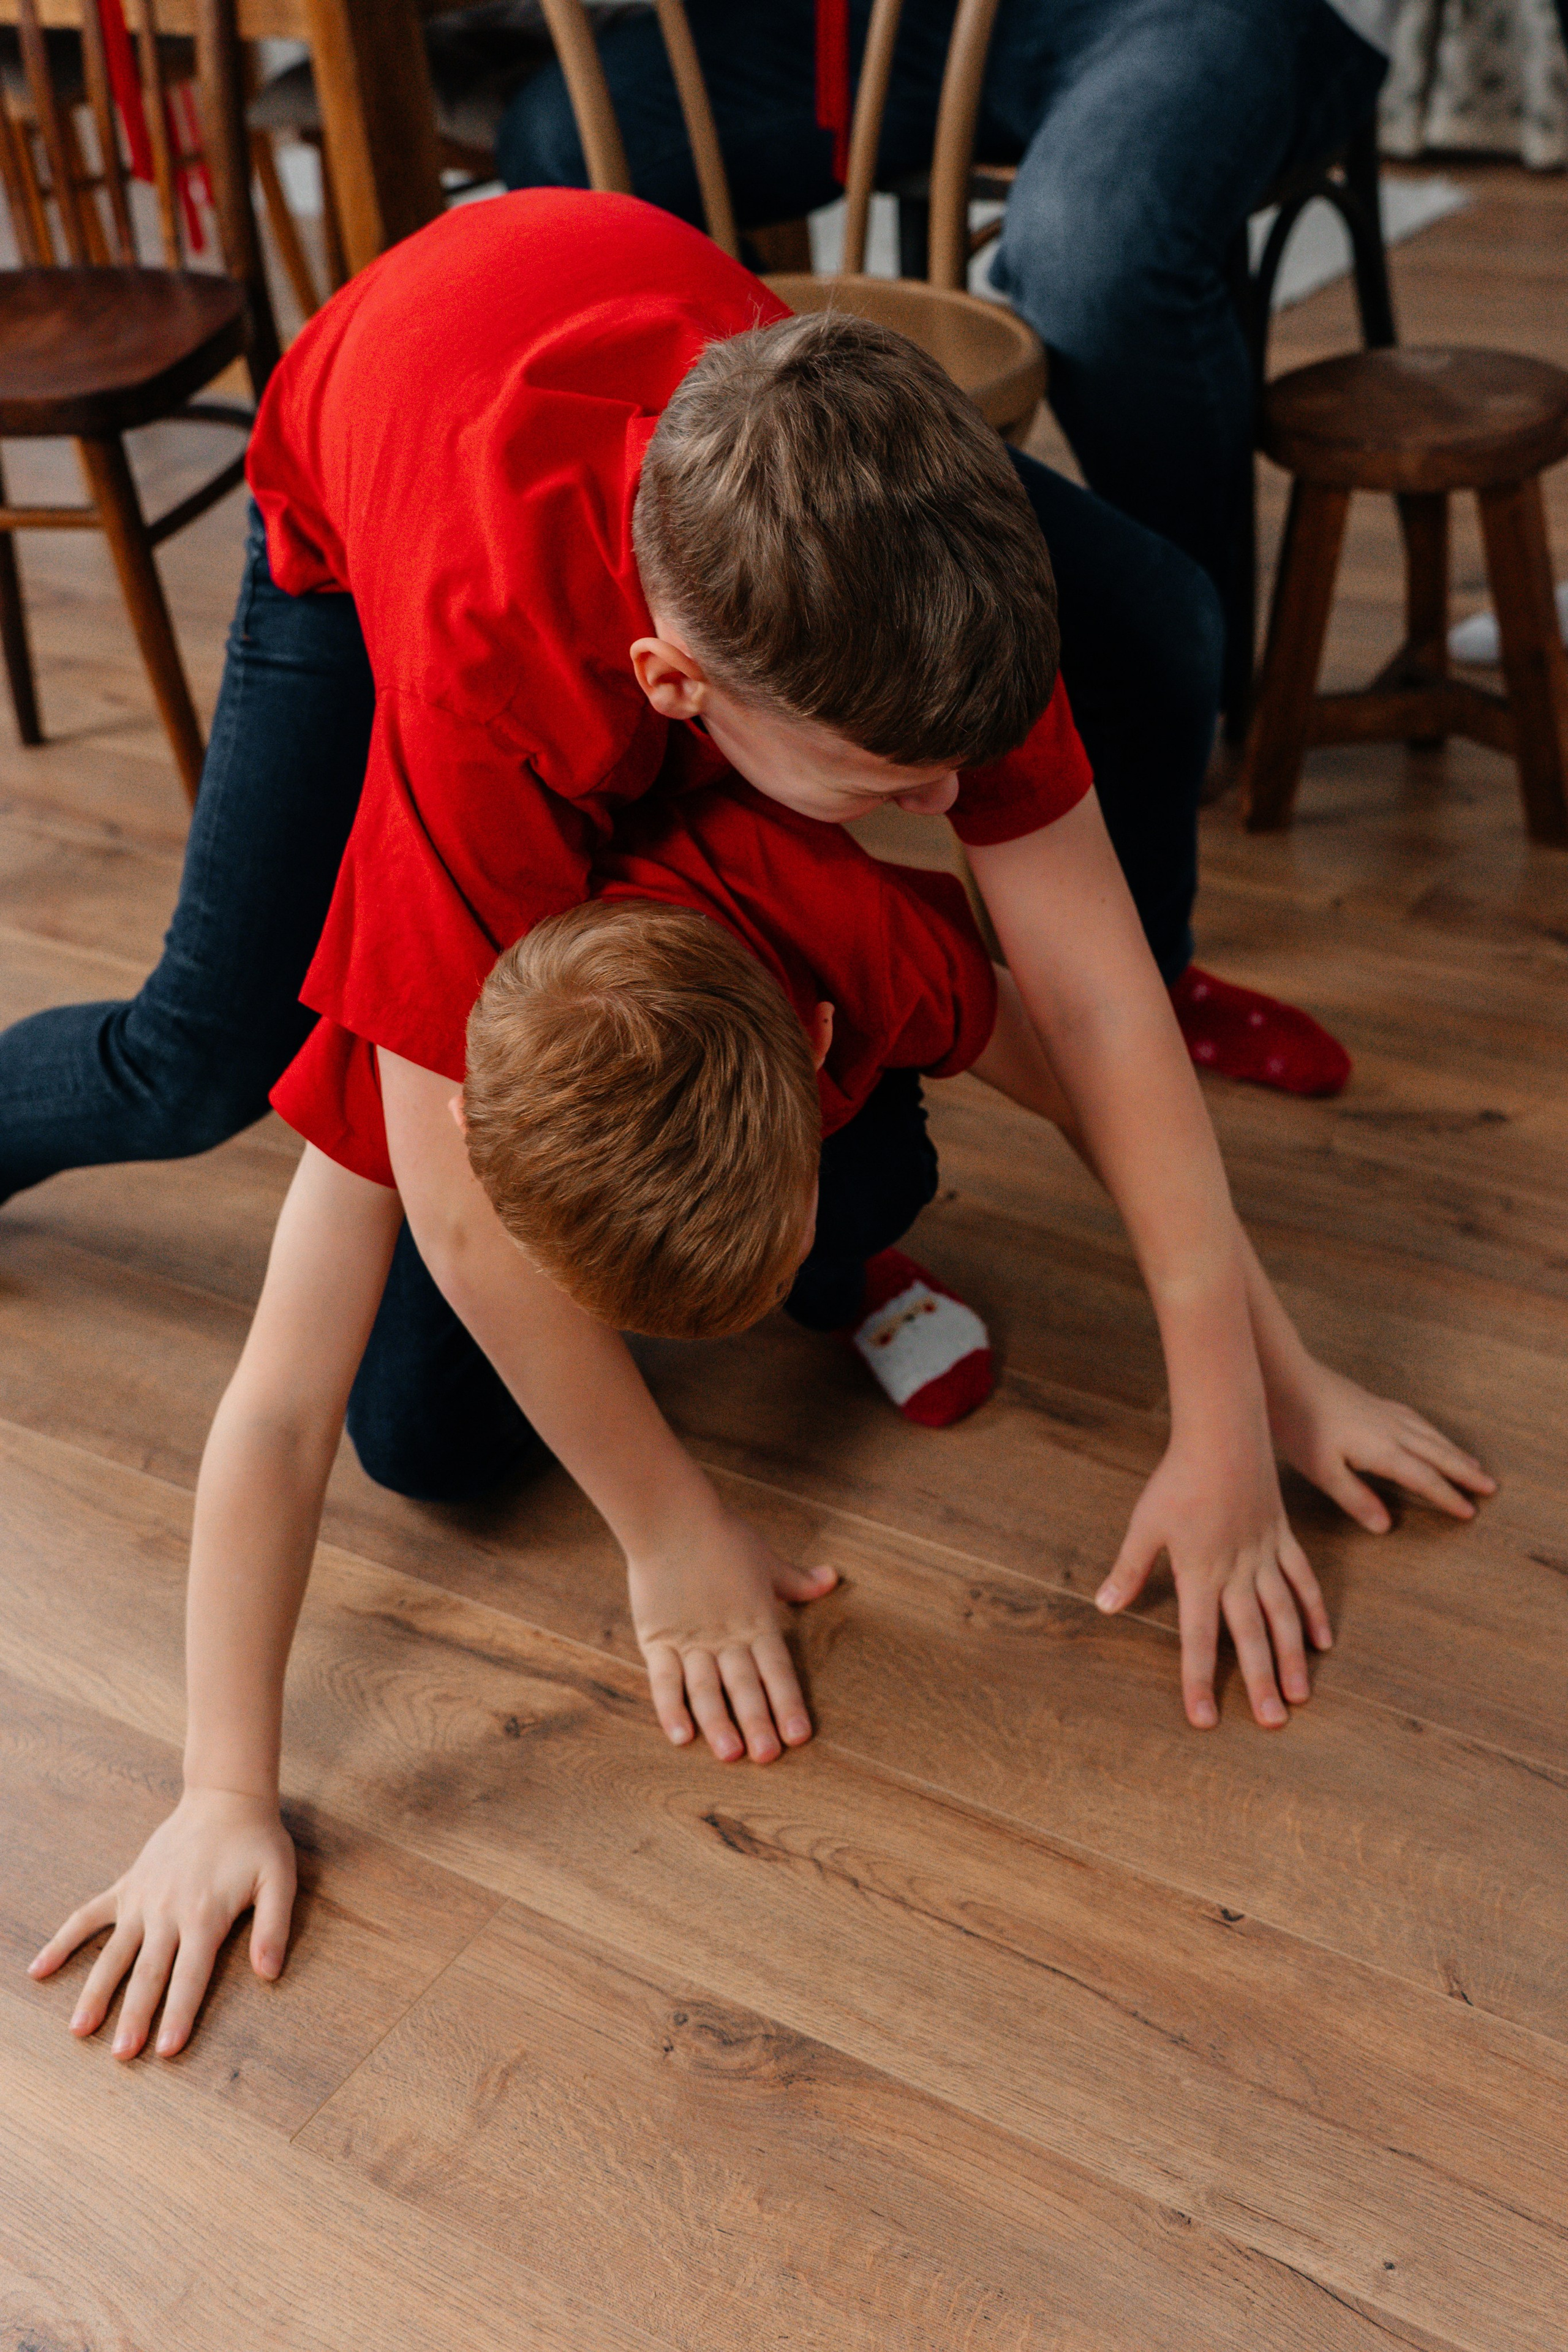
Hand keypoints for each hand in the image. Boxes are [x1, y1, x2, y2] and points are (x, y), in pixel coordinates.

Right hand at [28, 1788, 296, 2057]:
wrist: (225, 1797)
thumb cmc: (256, 1843)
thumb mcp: (279, 1880)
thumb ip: (273, 1927)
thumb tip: (270, 1973)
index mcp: (205, 1915)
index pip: (191, 1976)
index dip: (179, 2014)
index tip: (165, 2052)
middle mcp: (167, 1912)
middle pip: (149, 1974)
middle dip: (134, 2017)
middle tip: (121, 2055)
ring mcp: (141, 1900)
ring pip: (114, 1954)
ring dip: (96, 1993)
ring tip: (79, 2029)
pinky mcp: (127, 1886)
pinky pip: (88, 1916)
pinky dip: (62, 1942)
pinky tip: (39, 1970)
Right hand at [628, 1506, 837, 1763]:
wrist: (671, 1519)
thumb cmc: (722, 1537)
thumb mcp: (767, 1560)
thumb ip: (797, 1582)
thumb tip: (832, 1578)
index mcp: (756, 1620)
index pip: (777, 1670)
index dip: (788, 1703)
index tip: (800, 1735)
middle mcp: (726, 1636)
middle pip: (744, 1686)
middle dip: (757, 1722)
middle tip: (767, 1757)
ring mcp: (690, 1640)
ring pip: (706, 1689)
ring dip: (718, 1723)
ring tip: (730, 1755)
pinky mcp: (658, 1638)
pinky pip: (665, 1679)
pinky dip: (671, 1708)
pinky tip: (681, 1736)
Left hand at [1097, 1433, 1329, 1731]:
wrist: (1222, 1434)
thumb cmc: (1178, 1479)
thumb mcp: (1145, 1524)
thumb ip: (1129, 1569)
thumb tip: (1105, 1605)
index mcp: (1200, 1573)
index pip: (1198, 1638)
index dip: (1199, 1680)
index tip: (1204, 1719)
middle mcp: (1237, 1571)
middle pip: (1249, 1636)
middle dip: (1259, 1682)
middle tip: (1272, 1722)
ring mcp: (1265, 1555)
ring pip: (1282, 1615)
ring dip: (1291, 1657)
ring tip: (1300, 1695)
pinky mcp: (1283, 1538)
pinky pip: (1302, 1580)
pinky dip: (1313, 1611)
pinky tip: (1322, 1641)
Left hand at [1267, 1356, 1496, 1532]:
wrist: (1287, 1378)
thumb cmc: (1300, 1426)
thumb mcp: (1322, 1471)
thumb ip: (1355, 1499)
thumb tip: (1386, 1526)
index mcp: (1383, 1450)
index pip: (1425, 1478)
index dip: (1448, 1497)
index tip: (1470, 1512)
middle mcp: (1391, 1429)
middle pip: (1438, 1454)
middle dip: (1465, 1472)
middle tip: (1491, 1486)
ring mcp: (1384, 1412)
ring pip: (1430, 1434)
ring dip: (1454, 1451)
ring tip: (1473, 1464)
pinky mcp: (1373, 1402)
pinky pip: (1416, 1419)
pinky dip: (1433, 1431)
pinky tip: (1431, 1433)